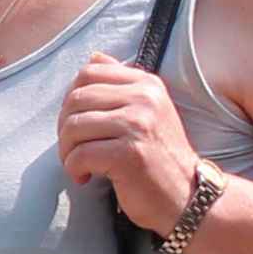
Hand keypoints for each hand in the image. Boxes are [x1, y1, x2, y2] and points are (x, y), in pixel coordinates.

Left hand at [58, 54, 202, 235]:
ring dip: (67, 152)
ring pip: (73, 127)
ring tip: (80, 165)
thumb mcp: (148, 111)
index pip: (88, 74)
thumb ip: (122, 83)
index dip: (71, 100)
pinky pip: (80, 155)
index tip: (78, 125)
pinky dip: (74, 169)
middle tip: (74, 149)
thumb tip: (94, 56)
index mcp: (146, 84)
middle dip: (65, 128)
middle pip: (75, 100)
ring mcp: (137, 125)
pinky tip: (86, 177)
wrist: (187, 197)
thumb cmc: (160, 156)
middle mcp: (144, 99)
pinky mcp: (129, 154)